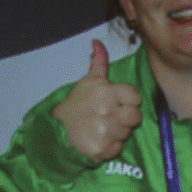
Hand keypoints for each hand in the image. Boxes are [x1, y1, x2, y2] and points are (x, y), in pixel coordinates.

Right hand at [53, 39, 142, 163]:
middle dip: (126, 118)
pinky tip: (99, 139)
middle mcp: (108, 111)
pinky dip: (111, 146)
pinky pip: (118, 148)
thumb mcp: (87, 82)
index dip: (129, 100)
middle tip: (111, 117)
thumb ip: (99, 63)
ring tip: (102, 128)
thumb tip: (98, 42)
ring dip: (118, 132)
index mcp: (106, 92)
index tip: (119, 103)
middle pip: (135, 117)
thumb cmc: (75, 105)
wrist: (56, 130)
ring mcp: (106, 132)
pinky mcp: (103, 150)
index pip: (135, 97)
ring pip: (127, 133)